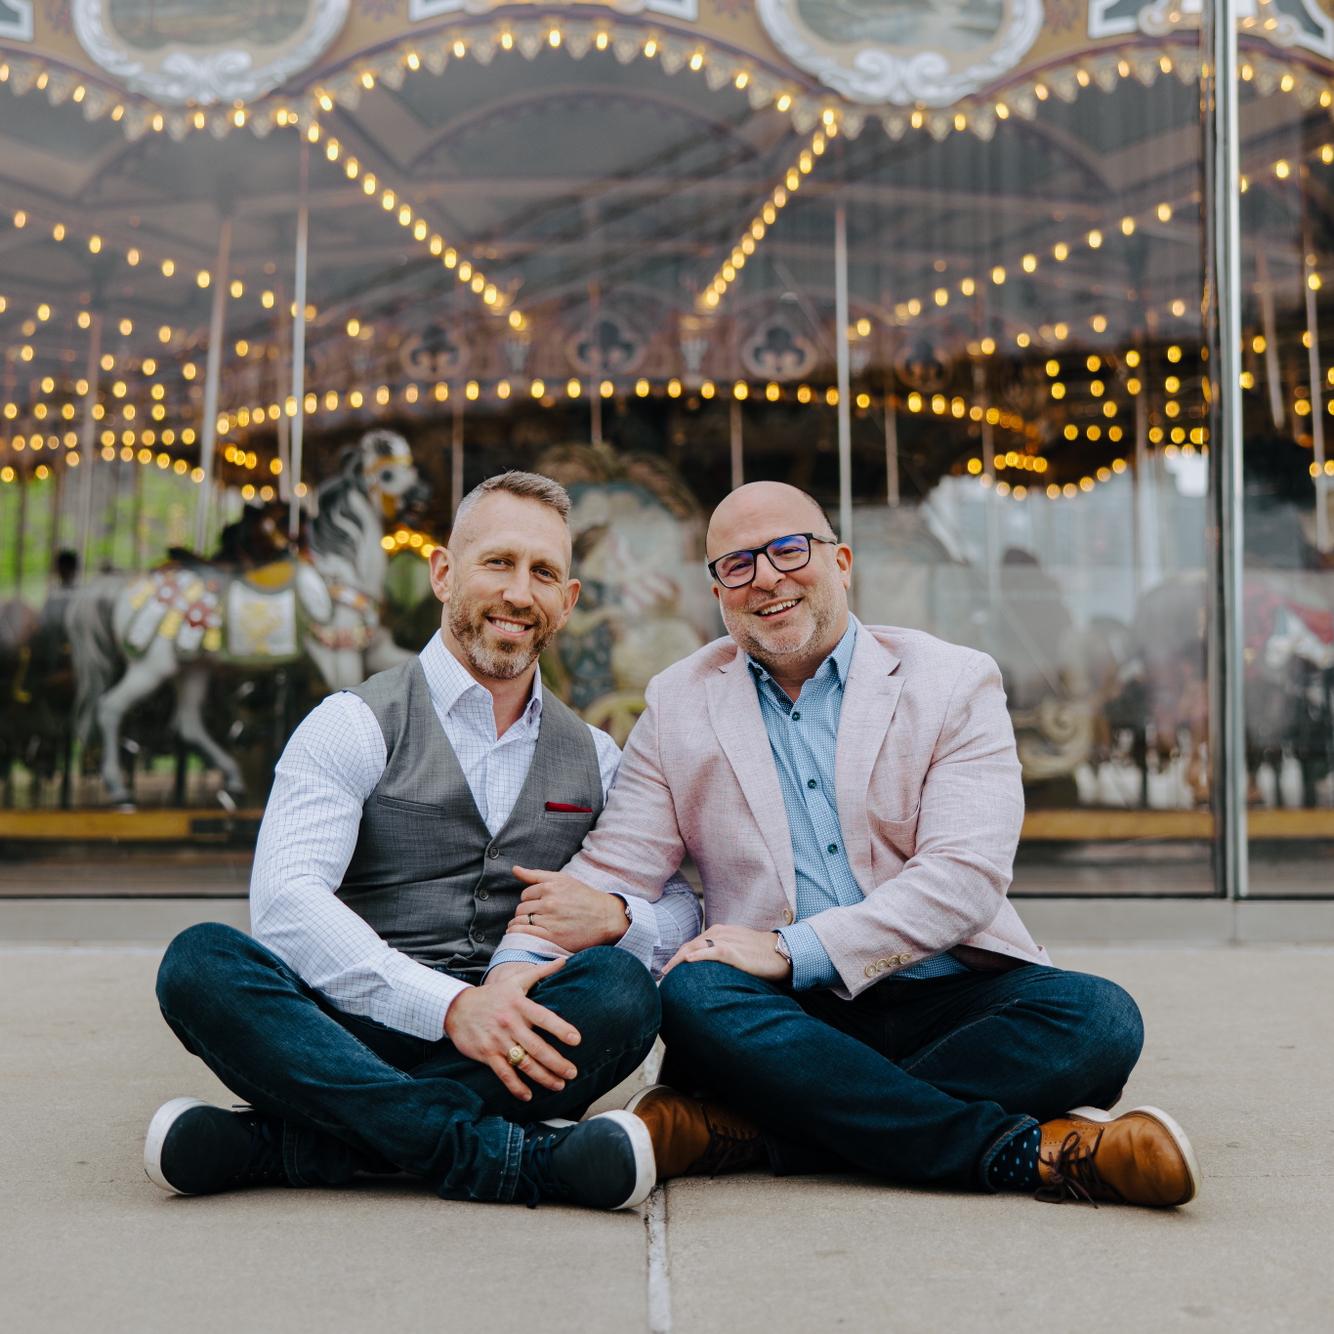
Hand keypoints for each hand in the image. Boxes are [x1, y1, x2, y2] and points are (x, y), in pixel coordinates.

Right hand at [443, 957, 580, 1100]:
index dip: (560, 1029)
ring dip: (543, 1077)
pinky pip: (504, 1073)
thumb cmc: (492, 995)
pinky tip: (528, 1096)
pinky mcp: (487, 1054)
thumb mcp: (515, 980)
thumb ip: (541, 972)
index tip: (577, 1040)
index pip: (544, 1018)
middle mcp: (511, 1024)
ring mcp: (498, 1041)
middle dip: (556, 1062)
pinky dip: (516, 1086)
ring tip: (559, 1085)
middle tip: (573, 1072)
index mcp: (520, 1005)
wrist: (457, 1008)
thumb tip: (564, 960)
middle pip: (537, 1047)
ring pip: (524, 1063)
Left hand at [507, 866, 628, 951]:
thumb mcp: (563, 879)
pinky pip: (525, 934)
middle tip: (534, 918)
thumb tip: (514, 869)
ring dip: (519, 926)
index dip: (529, 902)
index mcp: (550, 886)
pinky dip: (519, 935)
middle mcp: (549, 902)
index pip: (525, 895)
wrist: (606, 918)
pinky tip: (522, 937)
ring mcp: (550, 920)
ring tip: (526, 928)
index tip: (538, 907)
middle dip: (525, 913)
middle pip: (521, 909)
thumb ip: (536, 875)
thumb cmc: (584, 898)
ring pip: (520, 922)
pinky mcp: (552, 937)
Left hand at [660, 924, 791, 981]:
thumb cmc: (760, 954)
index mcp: (719, 931)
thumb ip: (720, 954)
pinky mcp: (736, 951)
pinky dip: (699, 955)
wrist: (783, 951)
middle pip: (689, 946)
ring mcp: (728, 940)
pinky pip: (713, 951)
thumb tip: (706, 969)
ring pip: (696, 947)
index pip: (692, 944)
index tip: (667, 970)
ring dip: (679, 960)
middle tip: (661, 976)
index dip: (677, 957)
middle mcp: (720, 932)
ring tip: (667, 974)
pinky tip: (688, 962)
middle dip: (674, 960)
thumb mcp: (736, 950)